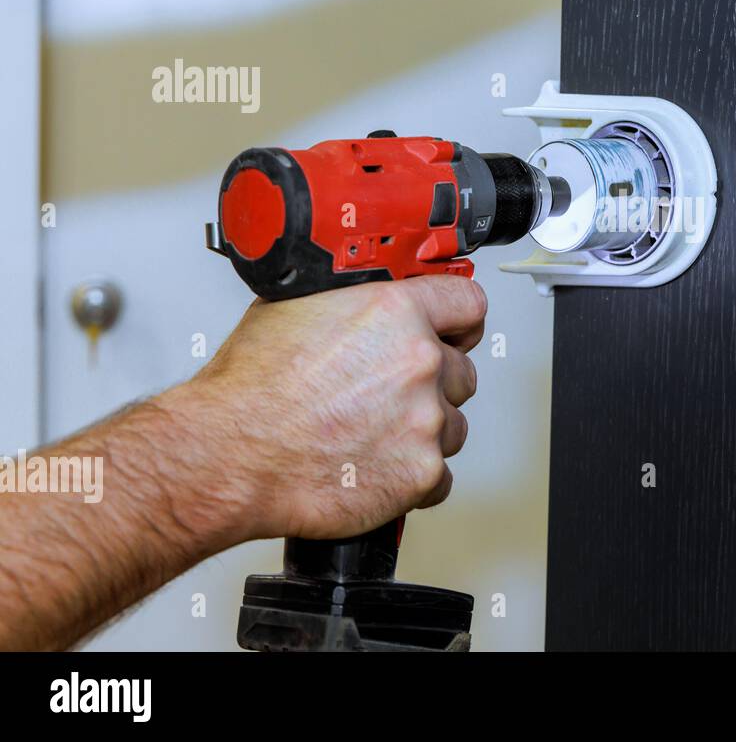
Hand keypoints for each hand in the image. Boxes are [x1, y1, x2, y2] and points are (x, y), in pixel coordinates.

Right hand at [165, 275, 485, 542]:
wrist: (228, 456)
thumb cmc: (249, 390)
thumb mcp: (293, 307)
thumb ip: (349, 300)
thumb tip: (362, 297)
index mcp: (394, 312)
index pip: (467, 304)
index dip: (457, 320)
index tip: (454, 331)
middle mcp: (418, 362)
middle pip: (461, 370)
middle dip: (432, 384)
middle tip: (388, 397)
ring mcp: (425, 419)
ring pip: (452, 425)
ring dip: (422, 432)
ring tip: (371, 436)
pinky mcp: (421, 473)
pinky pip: (440, 476)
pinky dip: (412, 478)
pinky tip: (375, 468)